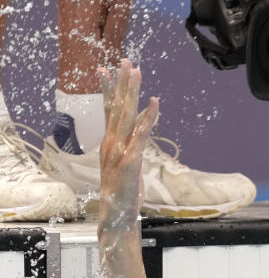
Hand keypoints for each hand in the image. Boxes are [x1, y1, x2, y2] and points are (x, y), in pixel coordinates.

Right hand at [98, 59, 158, 233]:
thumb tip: (139, 131)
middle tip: (126, 61)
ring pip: (125, 115)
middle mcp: (111, 143)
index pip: (108, 111)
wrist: (117, 217)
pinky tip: (154, 102)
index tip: (105, 69)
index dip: (108, 89)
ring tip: (136, 71)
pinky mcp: (130, 160)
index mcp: (109, 144)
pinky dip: (148, 117)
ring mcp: (119, 151)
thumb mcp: (126, 166)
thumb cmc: (122, 193)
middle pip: (116, 107)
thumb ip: (130, 147)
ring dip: (132, 92)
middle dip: (121, 83)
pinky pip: (141, 134)